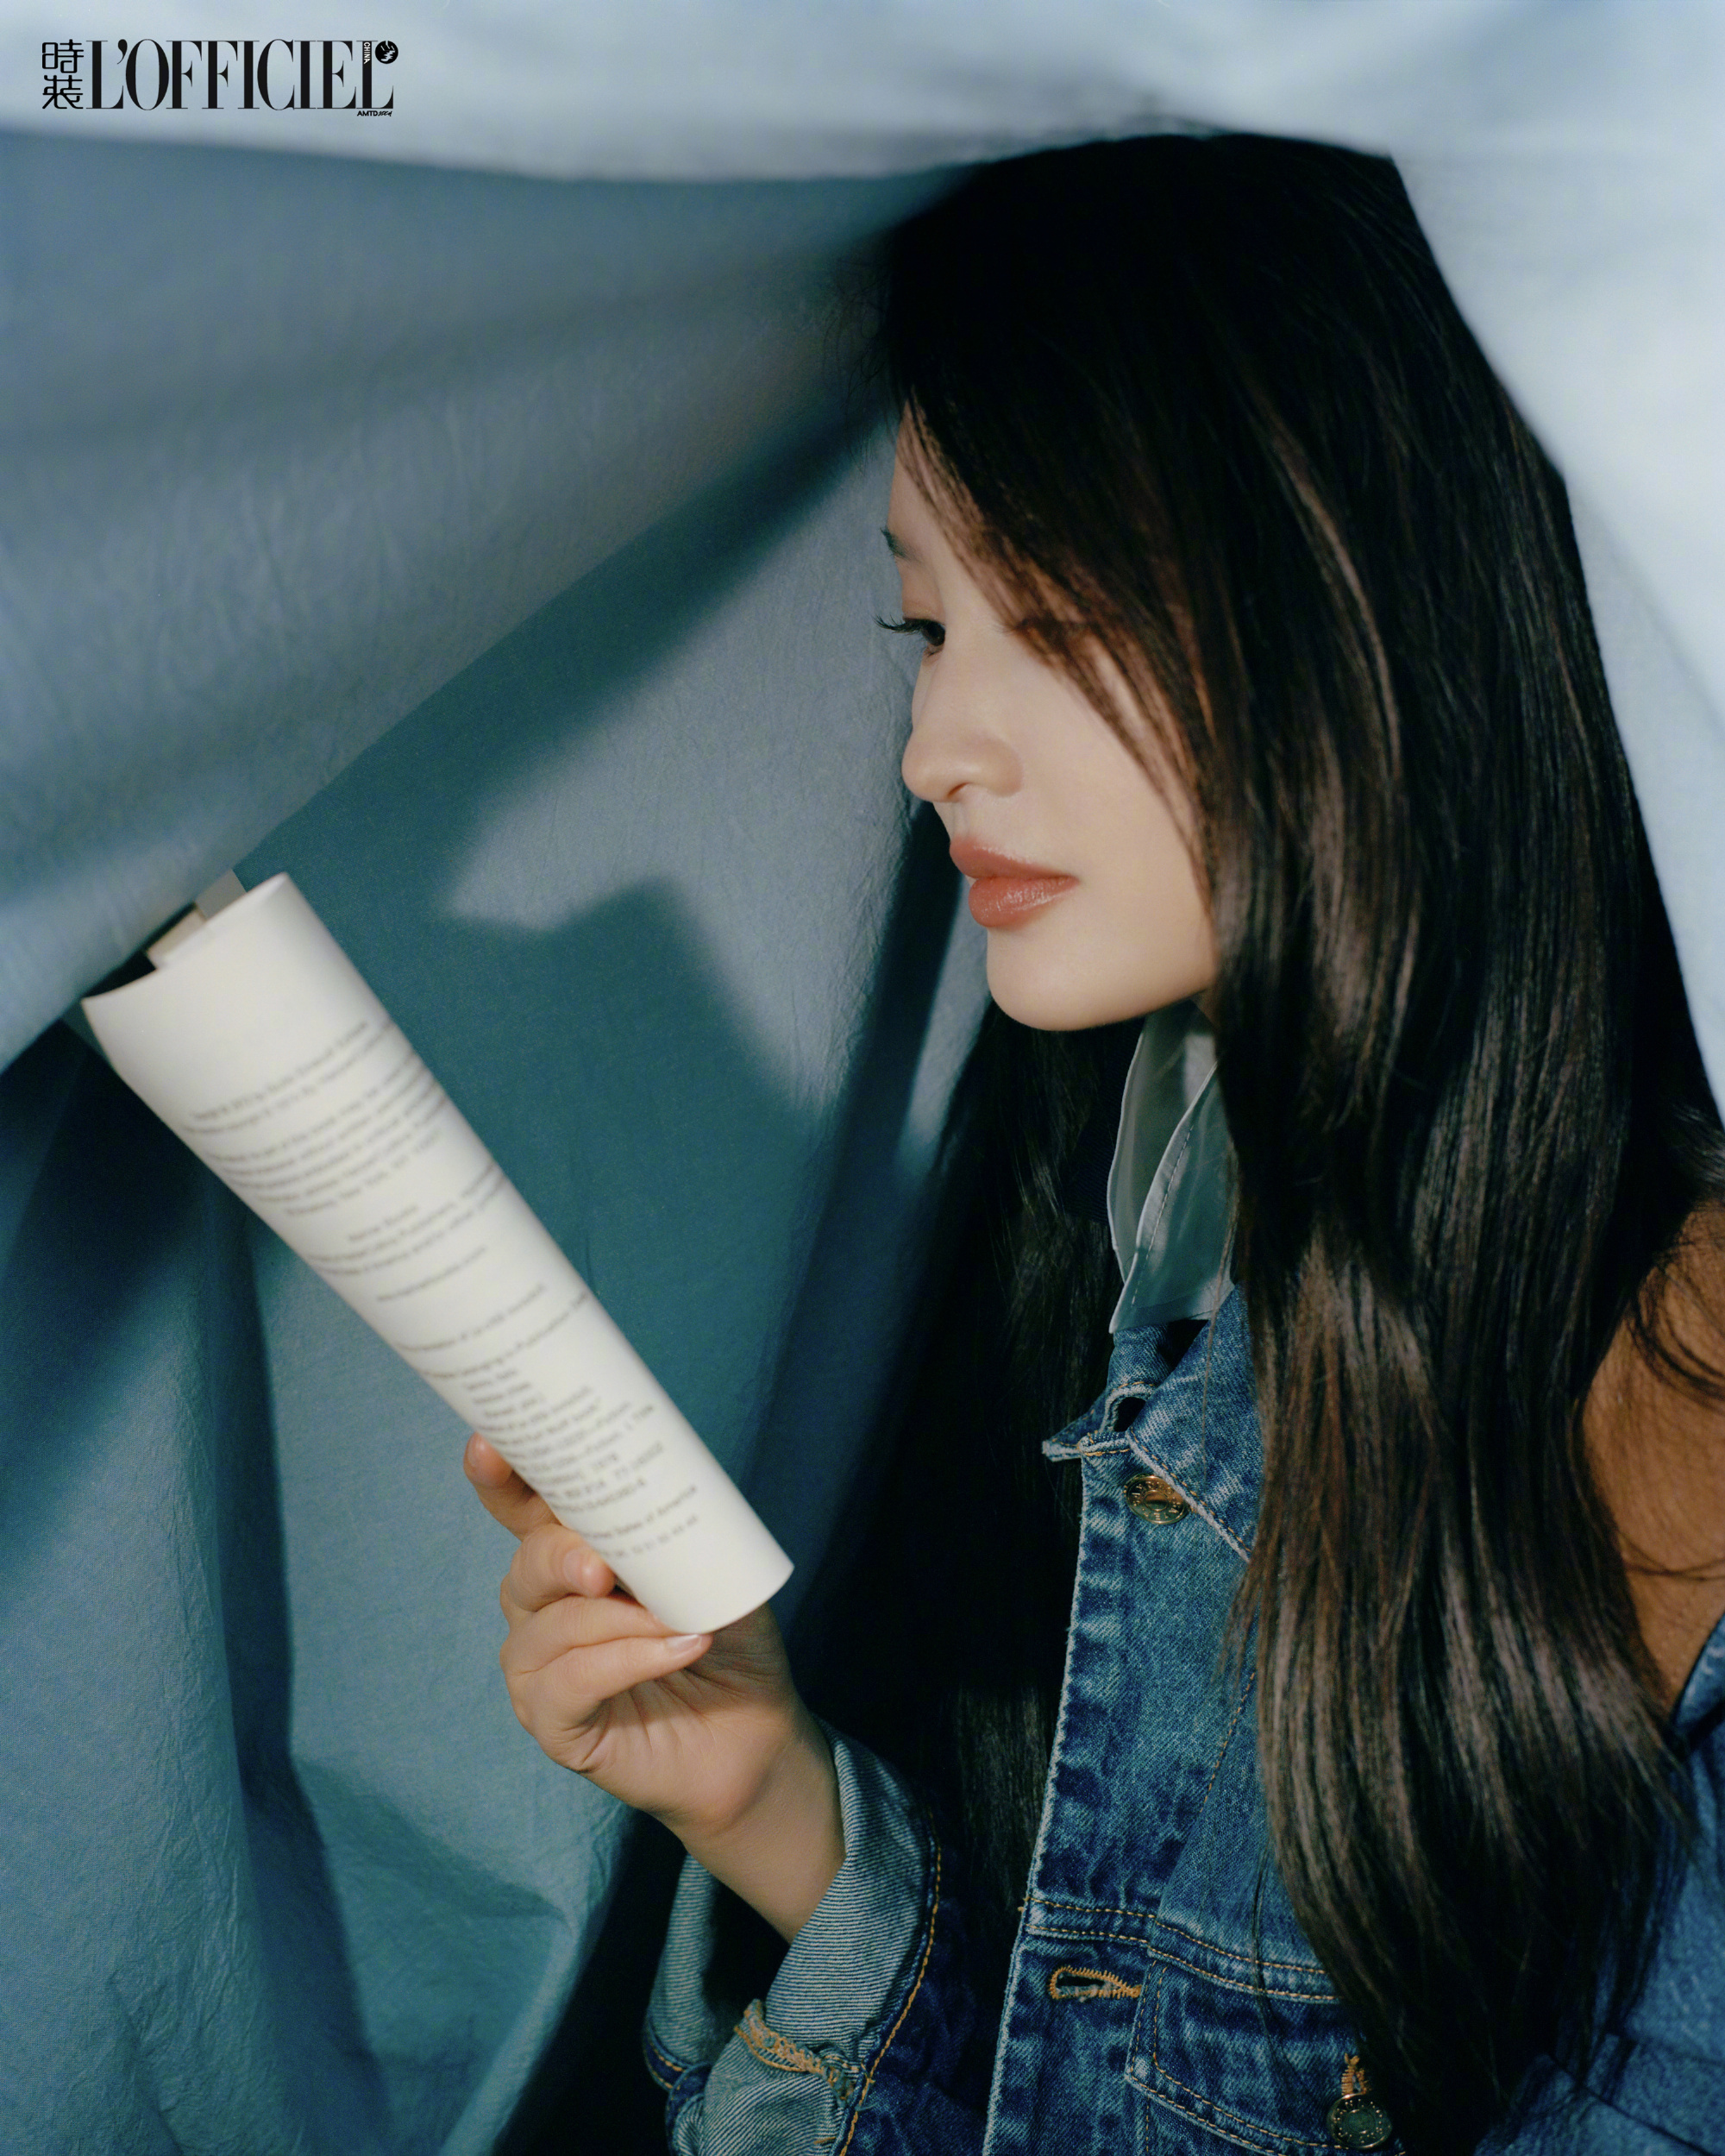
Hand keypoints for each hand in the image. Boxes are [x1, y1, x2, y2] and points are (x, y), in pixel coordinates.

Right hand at [464, 1434, 843, 1937]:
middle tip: (603, 1568)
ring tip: (676, 1622)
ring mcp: (542, 1670)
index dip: (502, 1477)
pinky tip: (677, 1651)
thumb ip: (677, 1527)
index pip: (524, 1509)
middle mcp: (544, 1609)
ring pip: (545, 1629)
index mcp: (573, 1557)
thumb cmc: (729, 1640)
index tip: (489, 1447)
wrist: (757, 1731)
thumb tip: (658, 1488)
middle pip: (526, 1566)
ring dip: (613, 1621)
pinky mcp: (555, 1725)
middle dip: (560, 1557)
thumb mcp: (713, 1567)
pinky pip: (568, 1685)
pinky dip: (625, 1662)